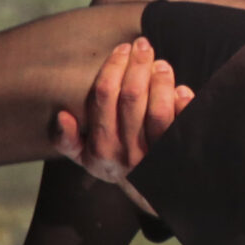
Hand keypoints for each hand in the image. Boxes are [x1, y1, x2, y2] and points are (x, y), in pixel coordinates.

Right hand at [54, 36, 194, 195]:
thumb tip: (62, 116)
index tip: (122, 49)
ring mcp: (154, 156)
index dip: (113, 67)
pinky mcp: (178, 156)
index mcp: (101, 150)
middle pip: (131, 97)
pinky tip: (181, 89)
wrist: (156, 198)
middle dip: (137, 64)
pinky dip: (183, 103)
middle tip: (144, 46)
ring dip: (160, 80)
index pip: (104, 96)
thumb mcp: (89, 159)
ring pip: (157, 111)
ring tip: (161, 64)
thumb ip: (69, 141)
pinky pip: (182, 126)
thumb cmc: (121, 166)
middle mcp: (126, 154)